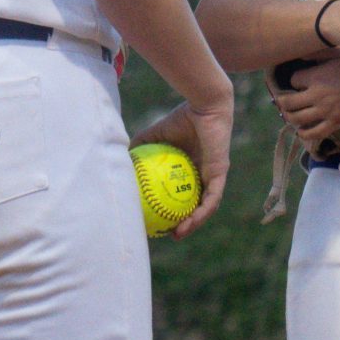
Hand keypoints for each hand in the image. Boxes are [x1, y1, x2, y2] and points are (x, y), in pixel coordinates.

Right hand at [132, 98, 232, 238]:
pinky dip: (201, 212)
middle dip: (183, 223)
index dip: (169, 210)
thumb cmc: (181, 117)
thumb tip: (119, 160)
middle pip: (194, 206)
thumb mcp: (154, 136)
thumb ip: (139, 147)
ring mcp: (213, 176)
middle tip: (167, 234)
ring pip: (205, 207)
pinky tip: (189, 223)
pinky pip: (212, 199)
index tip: (154, 221)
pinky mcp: (220, 174)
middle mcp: (203, 175)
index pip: (180, 196)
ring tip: (177, 234)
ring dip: (193, 223)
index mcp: (189, 169)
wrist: (203, 105)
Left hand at [273, 51, 339, 145]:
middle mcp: (318, 94)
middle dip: (283, 101)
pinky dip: (304, 134)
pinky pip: (313, 134)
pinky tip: (303, 130)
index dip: (294, 81)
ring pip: (296, 119)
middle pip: (288, 102)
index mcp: (318, 75)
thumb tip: (300, 54)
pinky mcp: (336, 123)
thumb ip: (319, 54)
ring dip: (290, 117)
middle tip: (285, 101)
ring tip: (291, 115)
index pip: (293, 80)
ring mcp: (327, 111)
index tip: (299, 82)